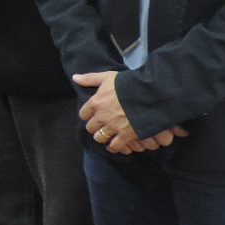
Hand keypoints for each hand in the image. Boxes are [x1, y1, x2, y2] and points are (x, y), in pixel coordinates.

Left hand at [74, 71, 190, 152]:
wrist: (149, 93)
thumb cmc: (127, 83)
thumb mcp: (107, 77)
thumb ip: (90, 79)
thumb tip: (75, 78)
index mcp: (96, 103)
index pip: (83, 114)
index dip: (88, 115)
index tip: (93, 115)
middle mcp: (102, 117)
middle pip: (91, 127)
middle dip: (95, 127)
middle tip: (101, 126)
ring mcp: (113, 127)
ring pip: (100, 138)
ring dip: (103, 137)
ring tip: (107, 135)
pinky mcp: (125, 135)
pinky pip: (115, 146)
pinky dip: (114, 147)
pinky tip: (115, 145)